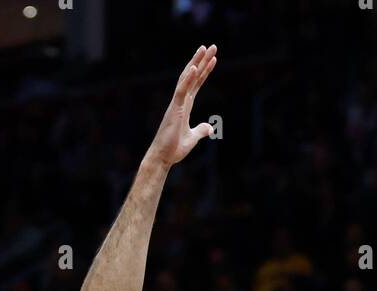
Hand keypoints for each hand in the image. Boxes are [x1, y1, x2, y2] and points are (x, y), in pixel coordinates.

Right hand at [147, 45, 216, 168]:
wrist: (163, 157)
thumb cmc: (174, 148)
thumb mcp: (193, 138)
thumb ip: (201, 130)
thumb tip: (210, 127)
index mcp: (185, 106)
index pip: (197, 84)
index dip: (205, 71)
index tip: (213, 59)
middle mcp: (181, 101)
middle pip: (193, 76)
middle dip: (202, 61)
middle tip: (212, 46)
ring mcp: (177, 104)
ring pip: (186, 79)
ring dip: (195, 63)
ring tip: (204, 49)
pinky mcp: (174, 109)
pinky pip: (181, 91)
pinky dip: (187, 79)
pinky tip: (194, 67)